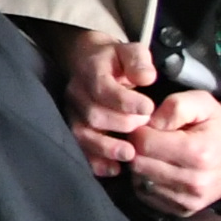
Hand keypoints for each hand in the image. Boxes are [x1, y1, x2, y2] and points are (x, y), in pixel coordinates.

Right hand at [50, 26, 157, 172]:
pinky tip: (114, 169)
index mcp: (90, 70)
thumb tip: (146, 77)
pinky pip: (79, 148)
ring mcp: (71, 112)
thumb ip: (139, 61)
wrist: (90, 62)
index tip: (149, 108)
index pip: (102, 87)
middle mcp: (76, 92)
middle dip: (122, 124)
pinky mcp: (73, 128)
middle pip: (93, 114)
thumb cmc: (117, 61)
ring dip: (106, 147)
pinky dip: (95, 162)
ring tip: (130, 154)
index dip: (125, 101)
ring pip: (82, 134)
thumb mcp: (131, 51)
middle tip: (145, 126)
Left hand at [120, 90, 220, 216]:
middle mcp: (193, 181)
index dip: (138, 131)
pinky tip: (158, 169)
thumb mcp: (202, 103)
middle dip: (135, 149)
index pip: (145, 144)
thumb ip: (174, 107)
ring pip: (141, 182)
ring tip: (154, 154)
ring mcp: (189, 200)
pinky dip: (147, 182)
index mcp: (196, 152)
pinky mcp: (185, 210)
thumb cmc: (219, 126)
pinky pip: (149, 197)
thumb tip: (148, 123)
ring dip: (141, 166)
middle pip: (139, 165)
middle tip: (146, 139)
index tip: (145, 125)